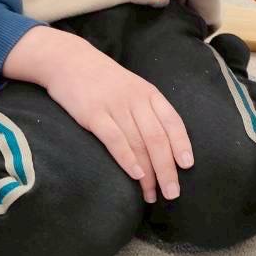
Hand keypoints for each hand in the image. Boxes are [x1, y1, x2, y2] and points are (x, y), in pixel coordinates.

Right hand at [3, 26, 192, 203]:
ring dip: (148, 173)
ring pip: (139, 143)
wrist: (69, 60)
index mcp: (149, 93)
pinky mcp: (93, 114)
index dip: (181, 144)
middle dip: (167, 169)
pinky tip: (135, 174)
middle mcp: (135, 100)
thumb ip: (147, 110)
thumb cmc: (103, 80)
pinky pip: (115, 139)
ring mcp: (115, 106)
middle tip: (172, 193)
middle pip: (158, 138)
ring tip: (151, 195)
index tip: (187, 166)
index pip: (172, 121)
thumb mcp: (132, 88)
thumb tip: (163, 145)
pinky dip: (127, 158)